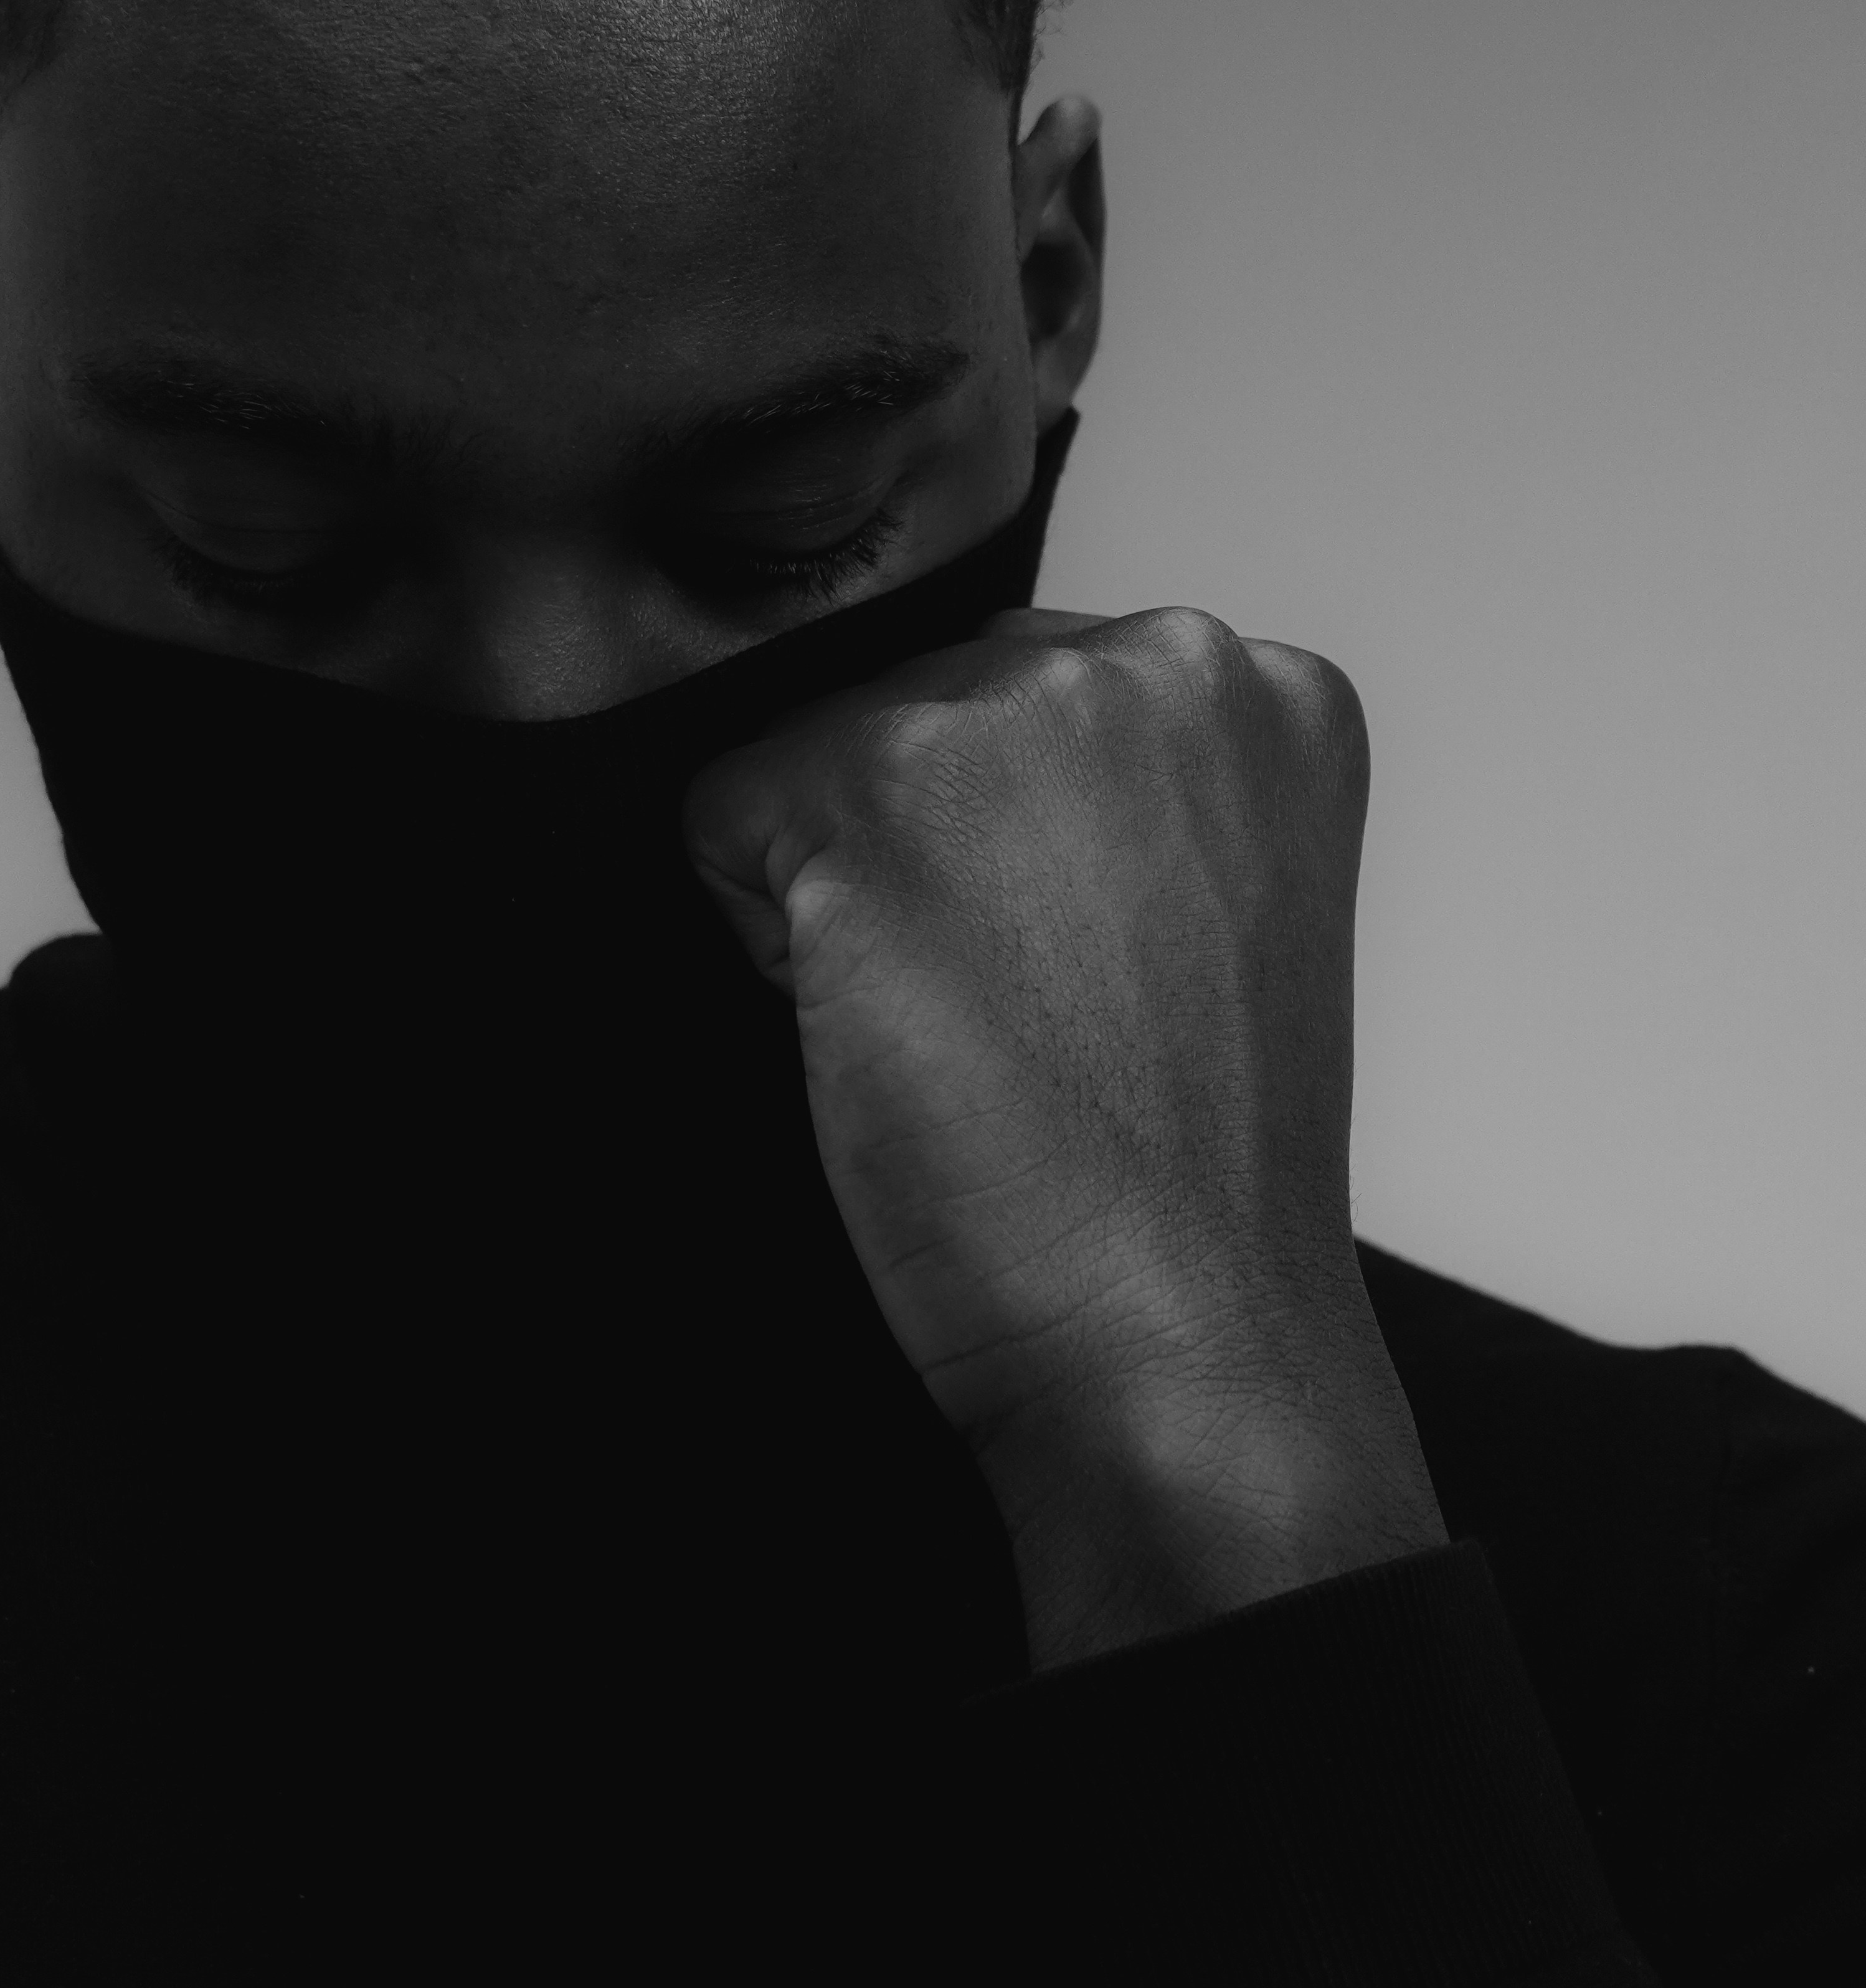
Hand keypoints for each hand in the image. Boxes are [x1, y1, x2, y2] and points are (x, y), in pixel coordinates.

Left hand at [683, 606, 1443, 1671]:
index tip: (1083, 961)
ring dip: (850, 888)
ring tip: (972, 1020)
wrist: (1182, 1329)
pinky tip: (888, 1030)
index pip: (1034, 687)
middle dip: (933, 848)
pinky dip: (763, 936)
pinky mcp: (879, 782)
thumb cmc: (1189, 1174)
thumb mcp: (1214, 905)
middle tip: (1027, 1006)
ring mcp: (1020, 709)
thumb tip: (965, 769)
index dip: (1019, 844)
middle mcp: (1160, 658)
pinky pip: (720, 814)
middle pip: (926, 699)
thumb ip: (1118, 788)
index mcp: (1266, 690)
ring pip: (822, 753)